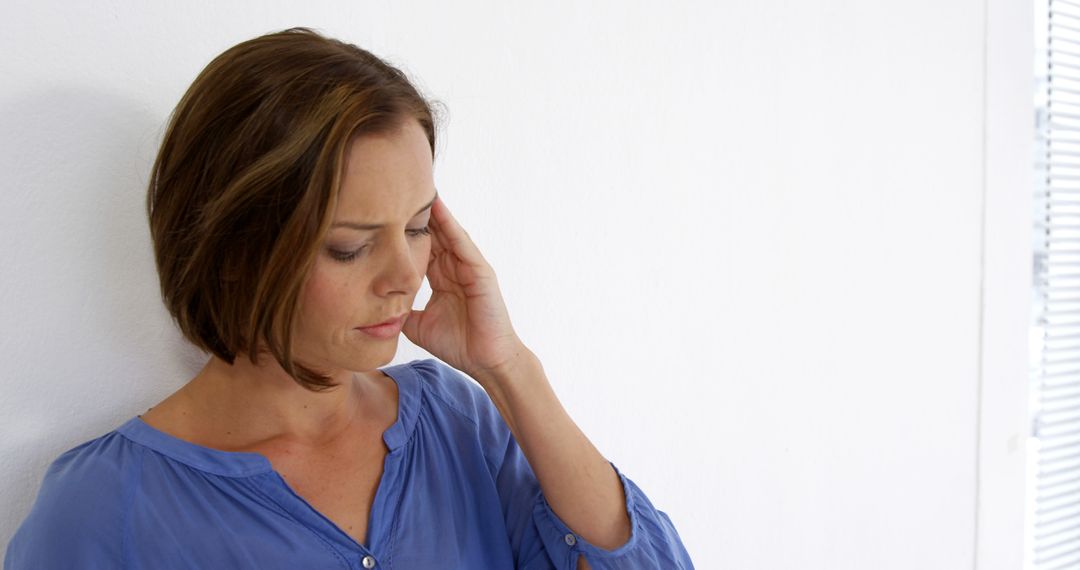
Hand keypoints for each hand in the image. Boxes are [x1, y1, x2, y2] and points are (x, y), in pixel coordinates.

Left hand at [400, 195, 529, 384]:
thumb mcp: (418, 326)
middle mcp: (455, 267)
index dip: (403, 230)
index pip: (420, 247)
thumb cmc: (459, 345)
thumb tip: (376, 307)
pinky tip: (438, 208)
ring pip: (447, 233)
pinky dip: (451, 226)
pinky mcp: (481, 272)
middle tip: (395, 188)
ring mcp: (469, 267)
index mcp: (441, 278)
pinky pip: (463, 244)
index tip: (382, 212)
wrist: (485, 361)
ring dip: (433, 211)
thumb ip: (401, 312)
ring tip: (416, 186)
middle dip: (416, 213)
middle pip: (433, 233)